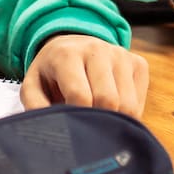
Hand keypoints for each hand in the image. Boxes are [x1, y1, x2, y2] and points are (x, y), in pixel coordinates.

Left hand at [21, 35, 149, 116]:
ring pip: (127, 105)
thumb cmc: (52, 73)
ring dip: (114, 120)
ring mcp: (121, 55)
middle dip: (98, 121)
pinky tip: (112, 110)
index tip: (72, 126)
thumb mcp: (34, 86)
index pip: (80, 96)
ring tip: (98, 120)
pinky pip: (139, 102)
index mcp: (67, 54)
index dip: (78, 118)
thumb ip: (35, 106)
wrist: (72, 45)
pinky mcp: (138, 63)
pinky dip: (127, 115)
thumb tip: (51, 127)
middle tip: (87, 128)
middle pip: (108, 100)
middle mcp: (97, 49)